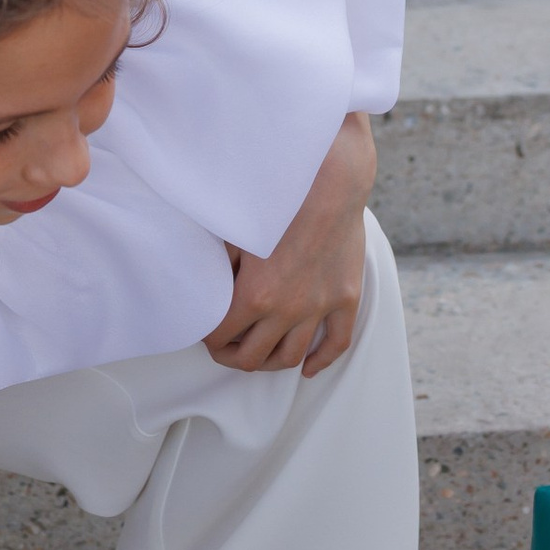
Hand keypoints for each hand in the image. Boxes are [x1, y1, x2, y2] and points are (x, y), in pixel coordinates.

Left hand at [205, 113, 372, 374]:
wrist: (330, 181)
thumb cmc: (277, 201)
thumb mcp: (235, 233)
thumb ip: (220, 268)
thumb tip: (204, 289)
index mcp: (253, 296)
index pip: (221, 338)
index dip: (209, 339)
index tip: (207, 331)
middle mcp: (286, 310)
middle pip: (253, 358)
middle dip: (233, 357)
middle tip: (227, 347)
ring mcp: (319, 307)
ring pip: (291, 357)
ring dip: (271, 363)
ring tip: (261, 355)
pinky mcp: (345, 298)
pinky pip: (336, 343)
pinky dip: (321, 361)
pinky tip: (308, 368)